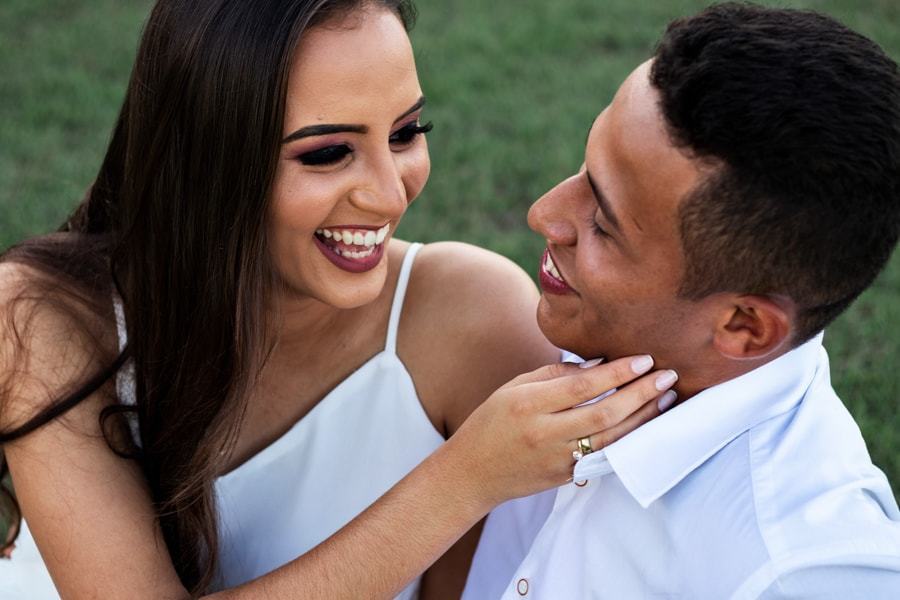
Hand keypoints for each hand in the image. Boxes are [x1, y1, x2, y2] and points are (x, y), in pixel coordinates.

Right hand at [445, 355, 675, 508]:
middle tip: (667, 376)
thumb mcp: (514, 387)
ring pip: (611, 439)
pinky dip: (629, 439)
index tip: (644, 359)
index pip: (581, 386)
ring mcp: (557, 459)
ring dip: (643, 418)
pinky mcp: (566, 476)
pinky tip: (646, 424)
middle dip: (640, 394)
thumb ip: (555, 374)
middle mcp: (544, 433)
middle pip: (603, 414)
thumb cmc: (492, 422)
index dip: (617, 373)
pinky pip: (605, 456)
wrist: (472, 473)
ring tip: (666, 397)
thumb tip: (598, 364)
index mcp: (527, 404)